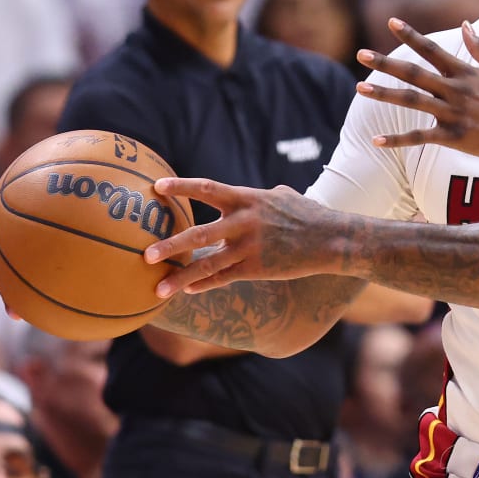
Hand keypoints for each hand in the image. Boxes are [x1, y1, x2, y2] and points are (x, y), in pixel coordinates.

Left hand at [141, 180, 343, 296]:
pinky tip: (187, 290)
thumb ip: (267, 195)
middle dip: (170, 244)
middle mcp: (245, 222)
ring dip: (180, 276)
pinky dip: (204, 284)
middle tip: (145, 253)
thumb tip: (266, 191)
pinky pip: (225, 278)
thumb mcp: (287, 197)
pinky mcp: (258, 268)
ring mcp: (251, 247)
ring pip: (207, 263)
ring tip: (156, 287)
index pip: (207, 188)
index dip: (180, 187)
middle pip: (199, 233)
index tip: (155, 187)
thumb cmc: (312, 215)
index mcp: (248, 199)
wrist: (334, 240)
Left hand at [356, 19, 478, 158]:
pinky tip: (377, 142)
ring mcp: (454, 114)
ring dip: (384, 94)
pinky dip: (398, 141)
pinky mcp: (456, 137)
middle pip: (414, 73)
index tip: (390, 21)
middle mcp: (456, 90)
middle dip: (385, 63)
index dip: (410, 35)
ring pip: (412, 101)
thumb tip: (464, 25)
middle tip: (360, 54)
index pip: (432, 49)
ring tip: (360, 88)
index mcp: (466, 72)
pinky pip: (421, 138)